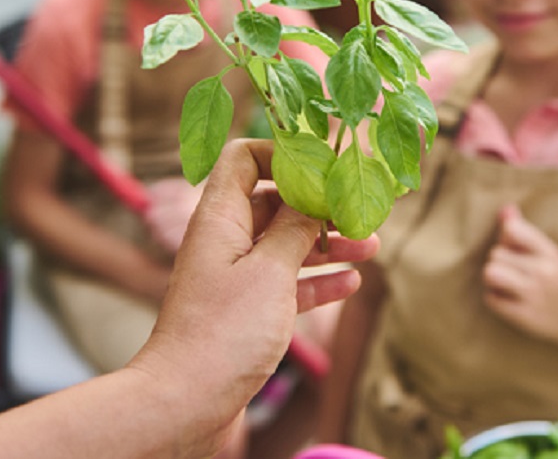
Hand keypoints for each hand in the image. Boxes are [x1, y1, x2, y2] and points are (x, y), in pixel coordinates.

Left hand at [130, 138, 378, 457]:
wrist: (184, 404)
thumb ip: (296, 227)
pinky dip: (317, 279)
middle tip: (360, 208)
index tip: (327, 163)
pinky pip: (286, 283)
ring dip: (328, 242)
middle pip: (274, 202)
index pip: (244, 157)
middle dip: (319, 203)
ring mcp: (233, 277)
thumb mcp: (270, 270)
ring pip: (285, 244)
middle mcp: (224, 241)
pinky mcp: (244, 312)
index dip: (284, 153)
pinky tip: (350, 281)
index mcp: (220, 218)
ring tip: (372, 245)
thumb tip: (315, 193)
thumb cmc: (222, 333)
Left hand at [482, 204, 557, 347]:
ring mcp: (534, 294)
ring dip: (493, 279)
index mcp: (550, 251)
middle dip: (500, 261)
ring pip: (491, 273)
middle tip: (513, 271)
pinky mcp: (524, 316)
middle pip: (496, 253)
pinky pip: (491, 298)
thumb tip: (505, 208)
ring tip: (504, 283)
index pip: (512, 229)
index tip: (515, 248)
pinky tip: (508, 299)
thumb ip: (524, 230)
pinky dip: (495, 298)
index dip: (506, 237)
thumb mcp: (548, 252)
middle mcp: (544, 271)